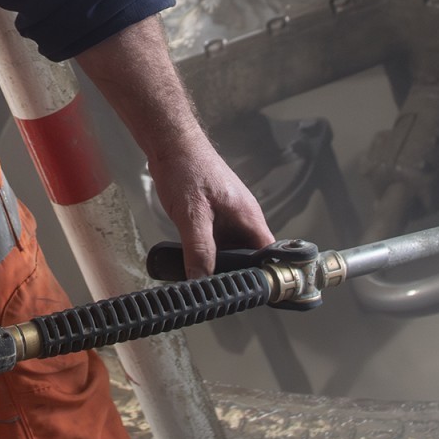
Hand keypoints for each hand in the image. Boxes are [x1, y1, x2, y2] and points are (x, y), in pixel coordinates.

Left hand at [69, 14, 274, 276]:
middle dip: (237, 274)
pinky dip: (208, 252)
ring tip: (205, 282)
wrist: (169, 142)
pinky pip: (217, 240)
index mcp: (249, 216)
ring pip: (231, 249)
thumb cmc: (186, 169)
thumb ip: (199, 249)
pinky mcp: (214, 213)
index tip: (256, 296)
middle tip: (222, 295)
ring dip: (220, 263)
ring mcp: (229, 215)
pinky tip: (192, 260)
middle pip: (250, 256)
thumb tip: (202, 282)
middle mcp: (244, 217)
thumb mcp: (191, 214)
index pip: (270, 255)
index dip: (266, 276)